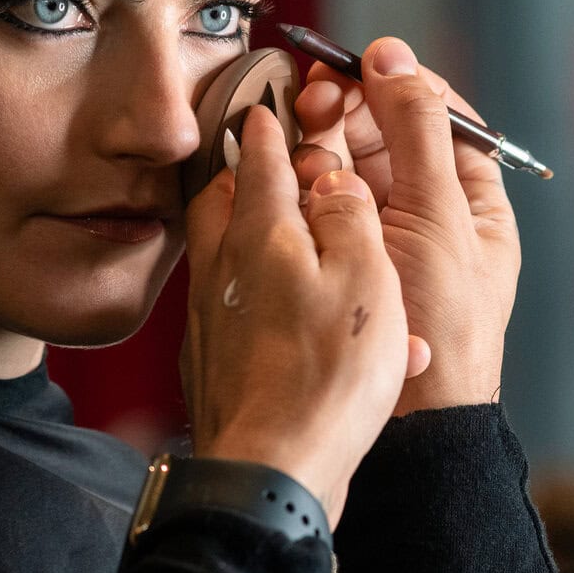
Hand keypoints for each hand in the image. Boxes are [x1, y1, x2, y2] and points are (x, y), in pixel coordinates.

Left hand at [181, 106, 428, 524]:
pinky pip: (231, 307)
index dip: (268, 124)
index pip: (259, 157)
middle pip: (223, 199)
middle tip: (265, 158)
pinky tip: (286, 314)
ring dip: (246, 231)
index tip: (268, 102)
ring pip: (222, 252)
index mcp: (261, 234)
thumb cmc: (325, 376)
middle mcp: (223, 268)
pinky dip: (257, 294)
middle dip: (244, 172)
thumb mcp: (364, 277)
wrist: (269, 470)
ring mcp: (209, 318)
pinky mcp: (211, 363)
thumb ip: (349, 216)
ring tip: (277, 229)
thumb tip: (332, 178)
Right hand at [292, 37, 520, 413]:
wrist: (414, 419)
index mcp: (471, 198)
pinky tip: (285, 176)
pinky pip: (317, 200)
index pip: (439, 114)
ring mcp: (379, 232)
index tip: (360, 62)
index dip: (399, 81)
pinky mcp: (337, 253)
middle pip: (384, 131)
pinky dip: (301, 181)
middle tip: (312, 97)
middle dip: (348, 107)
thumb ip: (417, 132)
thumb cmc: (444, 326)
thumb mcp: (438, 218)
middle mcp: (427, 209)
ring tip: (299, 145)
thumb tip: (392, 57)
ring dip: (320, 143)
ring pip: (344, 161)